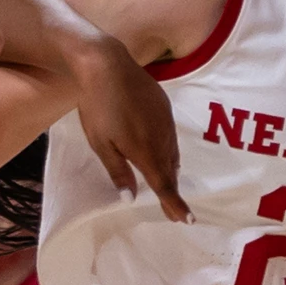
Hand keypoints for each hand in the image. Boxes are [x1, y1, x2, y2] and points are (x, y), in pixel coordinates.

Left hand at [70, 37, 188, 220]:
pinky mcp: (164, 107)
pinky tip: (160, 151)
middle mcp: (162, 138)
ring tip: (167, 184)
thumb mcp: (101, 143)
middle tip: (174, 211)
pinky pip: (170, 136)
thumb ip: (118, 171)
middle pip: (170, 171)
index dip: (175, 204)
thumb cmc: (98, 106)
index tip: (187, 220)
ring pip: (172, 153)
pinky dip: (167, 151)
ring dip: (170, 171)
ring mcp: (165, 121)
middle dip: (172, 192)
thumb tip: (130, 198)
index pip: (164, 185)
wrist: (107, 65)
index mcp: (146, 151)